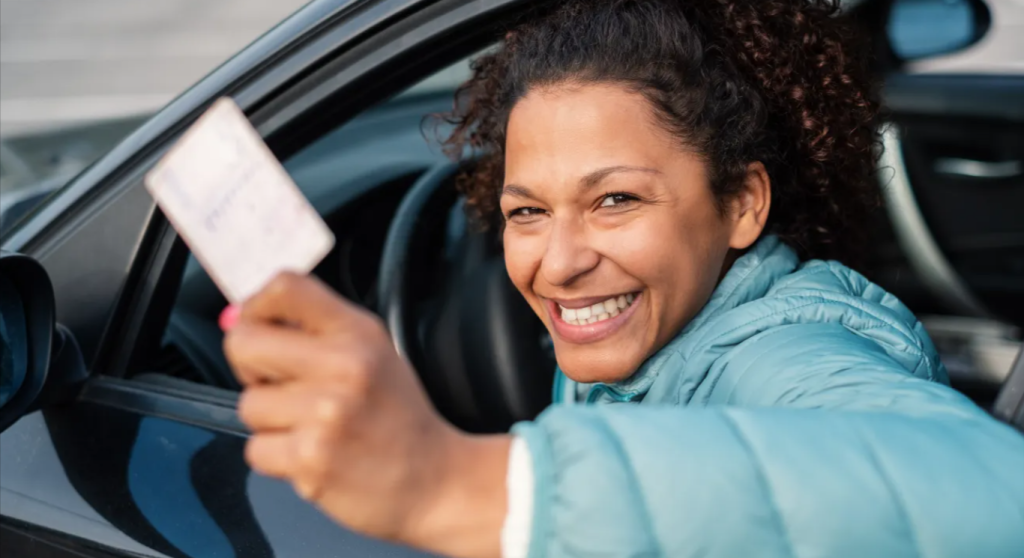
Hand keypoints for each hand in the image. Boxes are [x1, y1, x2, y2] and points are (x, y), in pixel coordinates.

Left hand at [222, 273, 509, 557]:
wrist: (433, 480)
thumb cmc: (397, 417)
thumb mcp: (373, 353)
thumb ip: (314, 331)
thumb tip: (236, 318)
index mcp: (358, 332)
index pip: (285, 287)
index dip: (255, 305)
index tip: (257, 326)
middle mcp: (344, 366)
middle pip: (244, 343)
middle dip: (250, 368)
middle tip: (280, 385)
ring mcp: (327, 414)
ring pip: (249, 405)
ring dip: (270, 422)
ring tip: (310, 428)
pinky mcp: (311, 459)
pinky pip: (256, 450)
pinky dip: (277, 458)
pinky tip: (311, 455)